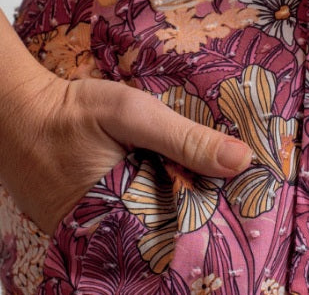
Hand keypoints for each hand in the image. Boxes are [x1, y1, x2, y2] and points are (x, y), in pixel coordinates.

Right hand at [0, 60, 251, 236]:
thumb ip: (184, 138)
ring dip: (172, 206)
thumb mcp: (132, 114)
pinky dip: (146, 203)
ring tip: (205, 186)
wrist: (17, 113)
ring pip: (147, 227)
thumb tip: (241, 160)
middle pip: (166, 233)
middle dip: (196, 212)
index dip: (215, 217)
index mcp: (123, 219)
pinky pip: (125, 218)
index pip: (183, 234)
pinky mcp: (82, 220)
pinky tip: (164, 182)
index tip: (245, 200)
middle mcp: (106, 236)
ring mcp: (90, 232)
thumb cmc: (72, 113)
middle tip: (230, 191)